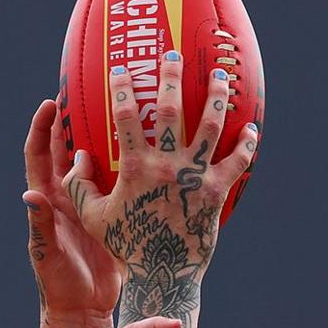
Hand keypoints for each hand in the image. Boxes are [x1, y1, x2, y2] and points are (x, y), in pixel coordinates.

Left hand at [22, 99, 123, 320]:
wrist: (83, 308)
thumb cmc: (59, 284)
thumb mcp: (49, 254)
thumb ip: (40, 226)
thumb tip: (28, 196)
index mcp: (48, 201)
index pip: (38, 156)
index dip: (42, 129)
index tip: (51, 102)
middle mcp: (66, 197)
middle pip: (65, 149)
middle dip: (74, 119)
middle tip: (89, 89)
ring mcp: (89, 204)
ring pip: (96, 160)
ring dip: (105, 134)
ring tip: (125, 105)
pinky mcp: (110, 213)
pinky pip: (118, 181)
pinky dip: (129, 163)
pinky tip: (150, 146)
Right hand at [62, 53, 259, 327]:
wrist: (163, 271)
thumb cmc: (127, 244)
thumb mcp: (94, 217)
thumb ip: (80, 187)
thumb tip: (76, 157)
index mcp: (135, 168)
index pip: (126, 118)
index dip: (123, 90)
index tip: (122, 70)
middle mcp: (166, 166)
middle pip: (171, 111)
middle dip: (171, 78)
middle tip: (173, 55)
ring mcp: (194, 176)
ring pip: (210, 127)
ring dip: (216, 98)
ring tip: (220, 77)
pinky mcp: (216, 190)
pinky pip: (237, 161)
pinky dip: (246, 143)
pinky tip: (251, 127)